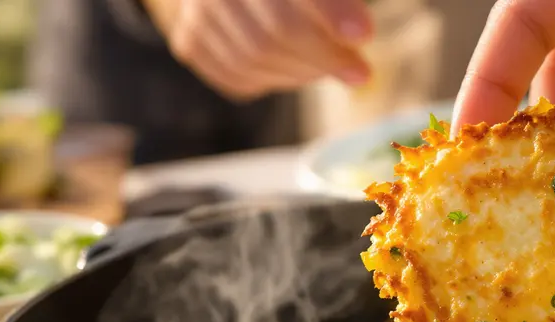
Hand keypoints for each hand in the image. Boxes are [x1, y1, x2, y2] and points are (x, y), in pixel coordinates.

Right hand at [144, 0, 372, 100]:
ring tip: (328, 65)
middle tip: (360, 71)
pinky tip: (293, 68)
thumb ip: (334, 4)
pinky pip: (238, 79)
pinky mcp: (190, 43)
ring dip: (302, 73)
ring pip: (254, 61)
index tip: (365, 35)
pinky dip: (274, 80)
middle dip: (324, 58)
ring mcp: (196, 13)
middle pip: (272, 33)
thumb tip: (357, 36)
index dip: (331, 12)